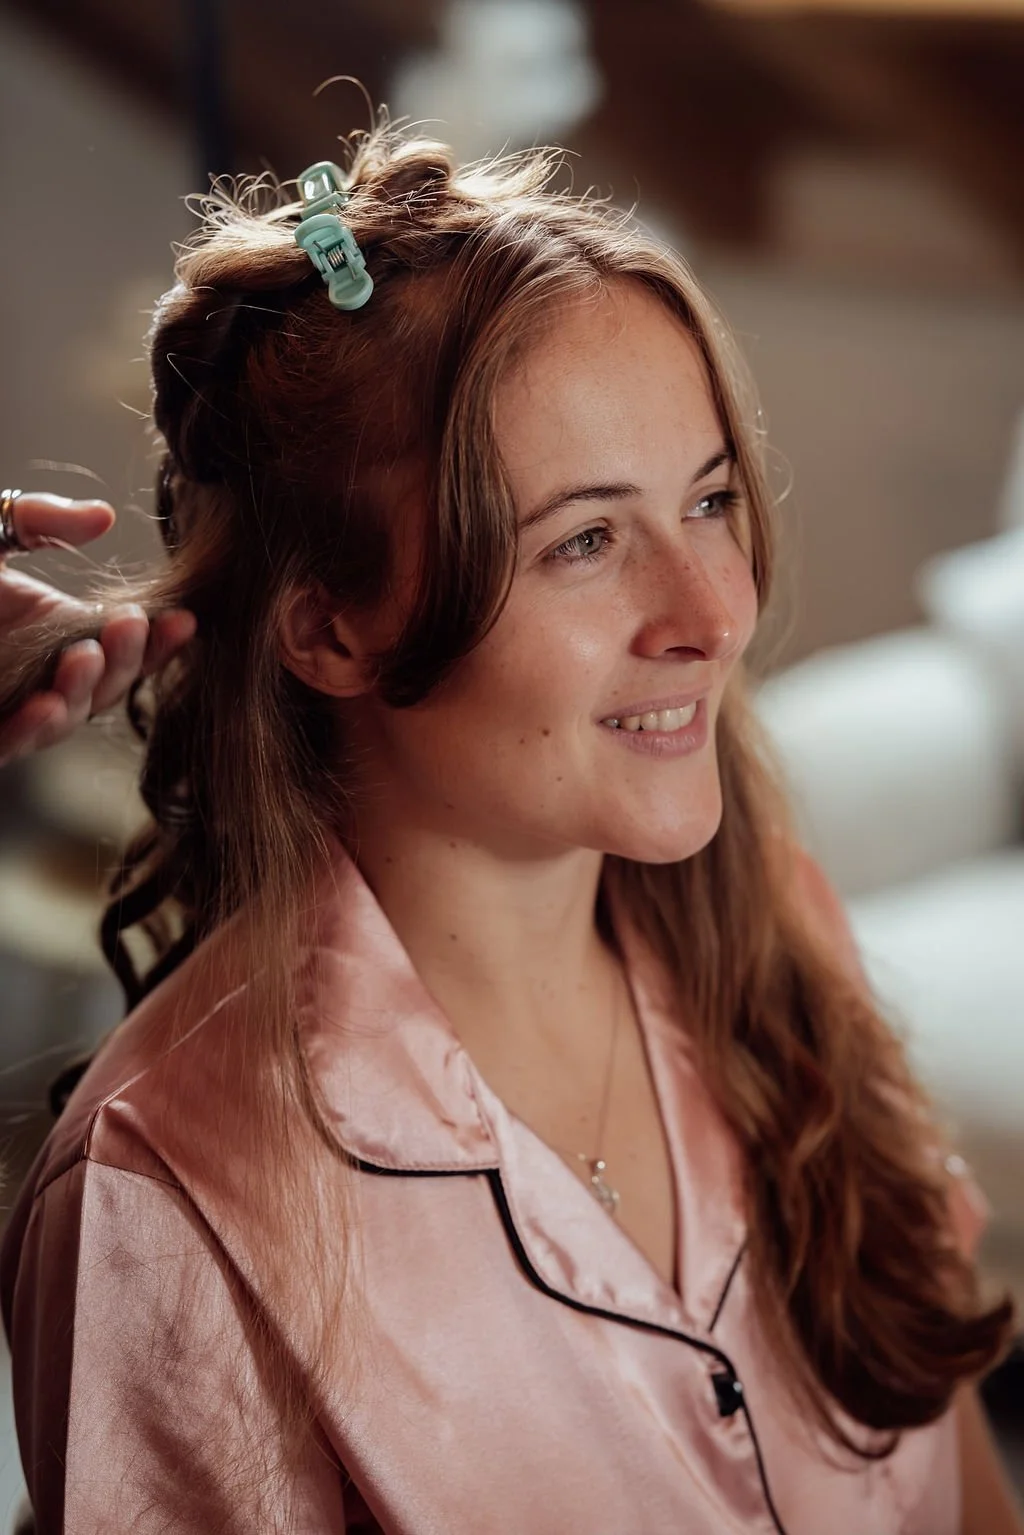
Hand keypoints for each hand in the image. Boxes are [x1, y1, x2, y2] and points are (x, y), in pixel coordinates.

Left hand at [0, 494, 194, 764]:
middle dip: (129, 662)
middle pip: (105, 687)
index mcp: (54, 634)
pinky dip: (30, 729)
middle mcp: (38, 676)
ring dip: (84, 693)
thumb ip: (40, 520)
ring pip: (64, 719)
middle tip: (134, 624)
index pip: (123, 646)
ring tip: (88, 656)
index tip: (185, 618)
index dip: (158, 640)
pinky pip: (9, 744)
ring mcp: (7, 707)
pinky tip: (44, 703)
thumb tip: (104, 517)